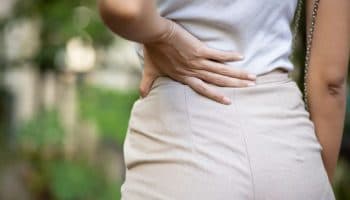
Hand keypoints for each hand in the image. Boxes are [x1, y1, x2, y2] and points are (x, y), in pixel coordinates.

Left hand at [139, 19, 256, 104]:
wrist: (154, 35)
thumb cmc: (152, 52)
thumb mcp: (149, 70)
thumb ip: (146, 85)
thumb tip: (141, 97)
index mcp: (184, 77)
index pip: (204, 89)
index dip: (216, 95)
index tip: (229, 101)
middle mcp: (193, 72)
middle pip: (218, 81)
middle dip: (235, 85)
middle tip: (250, 87)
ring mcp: (198, 61)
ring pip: (221, 70)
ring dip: (237, 74)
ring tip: (251, 77)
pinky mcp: (199, 49)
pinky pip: (218, 55)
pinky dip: (229, 56)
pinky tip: (241, 57)